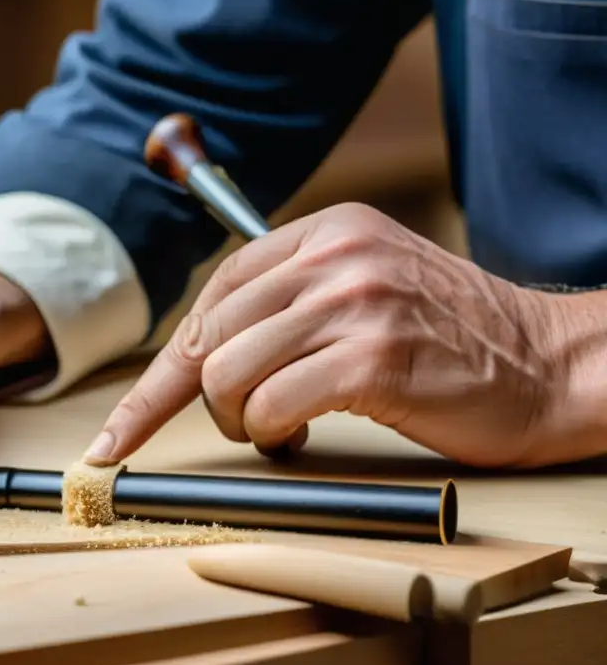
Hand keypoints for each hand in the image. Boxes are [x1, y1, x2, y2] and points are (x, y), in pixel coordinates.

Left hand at [84, 202, 569, 468]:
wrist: (549, 364)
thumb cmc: (449, 340)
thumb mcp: (363, 289)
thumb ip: (288, 303)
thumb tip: (201, 354)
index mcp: (324, 231)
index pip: (212, 296)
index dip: (159, 373)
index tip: (116, 431)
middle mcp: (334, 255)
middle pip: (207, 337)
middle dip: (206, 401)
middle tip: (249, 423)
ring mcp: (354, 301)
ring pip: (226, 374)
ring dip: (241, 421)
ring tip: (283, 427)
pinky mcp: (374, 355)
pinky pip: (271, 405)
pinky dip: (272, 433)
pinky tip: (305, 433)